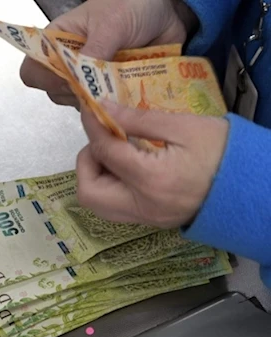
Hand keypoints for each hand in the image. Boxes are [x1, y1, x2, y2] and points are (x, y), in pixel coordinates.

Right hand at [19, 0, 197, 106]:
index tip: (70, 77)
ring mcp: (92, 80)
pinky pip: (107, 109)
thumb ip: (95, 53)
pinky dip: (118, 108)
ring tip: (121, 87)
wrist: (168, 9)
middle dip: (78, 93)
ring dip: (100, 103)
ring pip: (82, 105)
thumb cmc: (132, 4)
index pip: (34, 70)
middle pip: (56, 93)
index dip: (47, 79)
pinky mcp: (112, 91)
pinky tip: (130, 96)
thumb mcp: (111, 24)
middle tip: (101, 83)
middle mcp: (71, 63)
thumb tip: (84, 85)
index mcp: (59, 41)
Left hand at [76, 101, 227, 227]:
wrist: (255, 188)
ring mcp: (146, 219)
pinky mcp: (151, 221)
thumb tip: (103, 109)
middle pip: (88, 192)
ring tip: (116, 151)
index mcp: (151, 180)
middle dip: (87, 161)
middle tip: (105, 139)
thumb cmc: (224, 152)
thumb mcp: (184, 126)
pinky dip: (110, 185)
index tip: (90, 109)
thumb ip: (138, 119)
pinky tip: (127, 164)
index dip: (92, 126)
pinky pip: (115, 207)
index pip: (104, 152)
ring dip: (96, 175)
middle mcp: (142, 206)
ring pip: (98, 204)